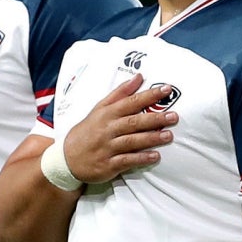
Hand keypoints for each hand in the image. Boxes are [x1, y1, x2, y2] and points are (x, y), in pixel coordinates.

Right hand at [62, 74, 176, 185]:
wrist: (67, 158)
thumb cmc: (88, 130)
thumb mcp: (99, 108)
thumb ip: (120, 93)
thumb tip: (139, 77)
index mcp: (107, 113)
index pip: (131, 102)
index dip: (149, 96)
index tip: (166, 90)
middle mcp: (108, 129)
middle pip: (133, 122)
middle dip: (154, 118)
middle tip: (174, 116)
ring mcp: (108, 147)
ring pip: (132, 141)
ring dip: (151, 138)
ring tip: (169, 135)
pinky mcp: (108, 164)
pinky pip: (127, 160)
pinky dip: (141, 158)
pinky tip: (155, 156)